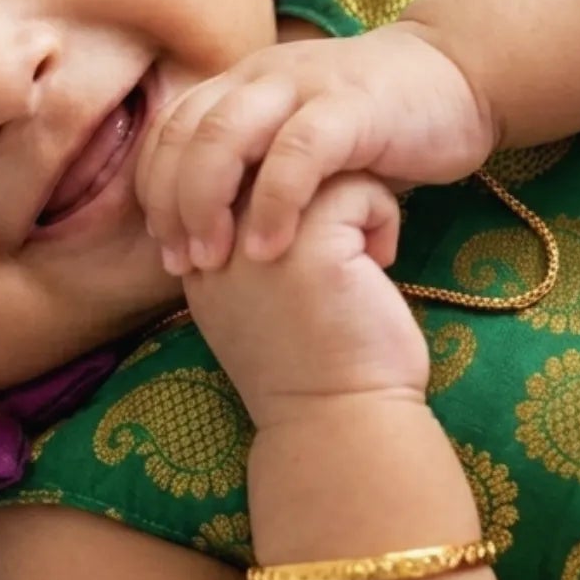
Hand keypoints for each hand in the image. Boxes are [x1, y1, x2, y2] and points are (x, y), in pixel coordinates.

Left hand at [135, 24, 493, 275]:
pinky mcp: (352, 106)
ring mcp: (304, 86)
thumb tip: (203, 234)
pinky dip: (274, 202)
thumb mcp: (299, 144)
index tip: (165, 255)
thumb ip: (253, 171)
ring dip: (208, 202)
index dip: (154, 193)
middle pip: (184, 133)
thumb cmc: (374, 131)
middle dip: (171, 204)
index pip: (168, 132)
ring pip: (225, 134)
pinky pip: (297, 151)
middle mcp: (261, 78)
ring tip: (214, 261)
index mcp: (240, 86)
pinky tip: (272, 248)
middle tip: (181, 265)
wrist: (458, 79)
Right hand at [158, 170, 429, 424]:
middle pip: (262, 156)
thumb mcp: (260, 298)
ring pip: (309, 161)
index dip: (275, 178)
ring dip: (350, 196)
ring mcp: (256, 243)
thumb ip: (248, 243)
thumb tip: (275, 183)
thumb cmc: (317, 364)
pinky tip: (381, 262)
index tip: (313, 227)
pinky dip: (380, 215)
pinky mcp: (309, 247)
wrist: (343, 423)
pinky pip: (353, 185)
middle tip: (346, 230)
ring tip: (363, 250)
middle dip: (312, 180)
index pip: (222, 170)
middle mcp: (216, 245)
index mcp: (198, 259)